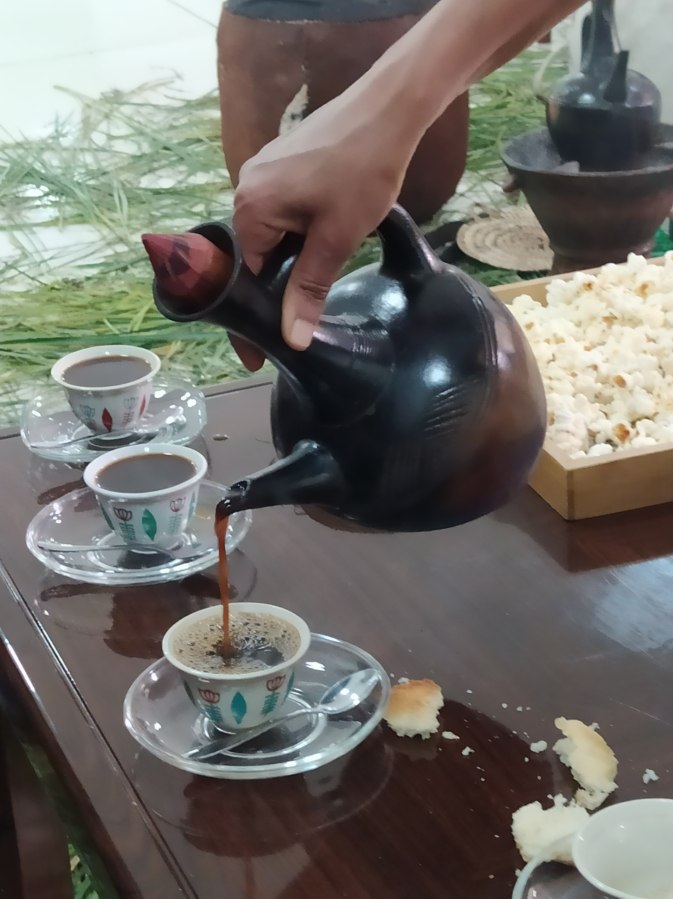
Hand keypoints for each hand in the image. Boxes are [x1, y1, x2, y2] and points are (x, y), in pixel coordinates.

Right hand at [231, 73, 422, 368]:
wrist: (389, 108)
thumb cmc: (364, 171)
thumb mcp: (337, 239)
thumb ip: (309, 289)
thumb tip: (291, 340)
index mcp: (250, 207)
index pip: (243, 278)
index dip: (252, 319)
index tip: (256, 357)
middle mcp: (245, 187)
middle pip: (252, 257)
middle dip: (274, 289)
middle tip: (298, 322)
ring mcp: (262, 172)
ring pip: (269, 236)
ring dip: (291, 260)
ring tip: (321, 275)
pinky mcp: (281, 164)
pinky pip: (279, 213)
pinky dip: (297, 236)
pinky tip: (323, 242)